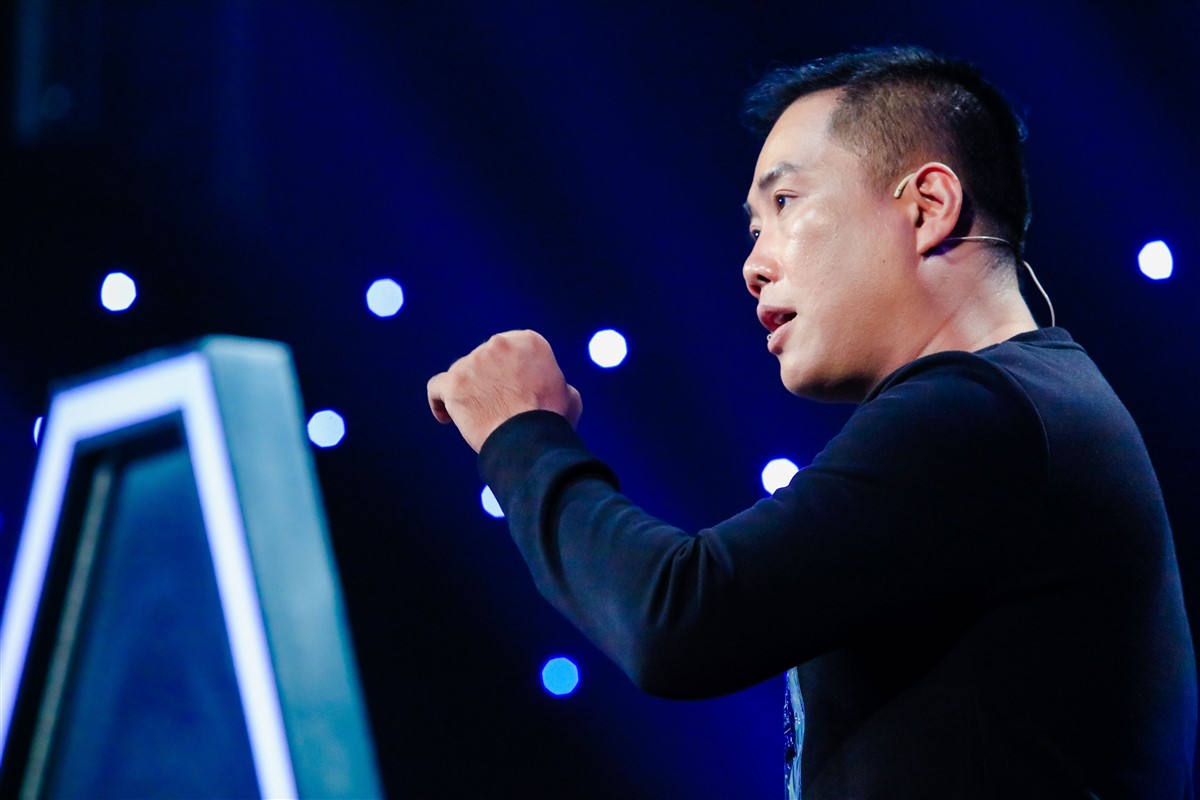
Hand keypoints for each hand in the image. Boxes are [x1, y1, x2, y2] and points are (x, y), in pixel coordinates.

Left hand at [427, 330, 582, 451]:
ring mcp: (473, 361)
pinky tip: (447, 416)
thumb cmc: (552, 421)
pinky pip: (437, 387)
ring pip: (462, 374)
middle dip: (488, 381)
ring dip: (468, 392)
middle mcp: (498, 343)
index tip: (514, 391)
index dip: (511, 372)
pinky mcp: (453, 382)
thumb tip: (546, 385)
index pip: (511, 352)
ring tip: (478, 419)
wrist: (529, 439)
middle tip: (497, 407)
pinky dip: (439, 401)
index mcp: (528, 341)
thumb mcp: (569, 395)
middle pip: (484, 360)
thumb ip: (552, 382)